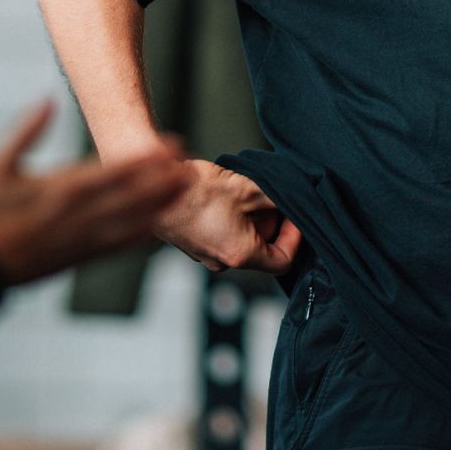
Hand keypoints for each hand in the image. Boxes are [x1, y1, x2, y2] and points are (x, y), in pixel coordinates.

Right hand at [0, 100, 191, 287]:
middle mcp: (76, 217)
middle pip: (130, 198)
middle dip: (162, 182)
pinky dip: (139, 237)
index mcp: (58, 190)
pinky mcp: (75, 259)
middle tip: (191, 167)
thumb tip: (48, 99)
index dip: (145, 160)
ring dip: (159, 207)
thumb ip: (24, 131)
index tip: (171, 146)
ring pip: (129, 223)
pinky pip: (115, 248)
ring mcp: (78, 241)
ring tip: (185, 193)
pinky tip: (157, 229)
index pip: (112, 173)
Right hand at [149, 158, 302, 275]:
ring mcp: (205, 254)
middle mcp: (222, 262)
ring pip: (242, 240)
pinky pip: (223, 235)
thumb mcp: (249, 189)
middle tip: (269, 195)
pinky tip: (225, 195)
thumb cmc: (195, 191)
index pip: (283, 261)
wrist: (154, 186)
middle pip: (262, 249)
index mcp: (240, 255)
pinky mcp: (193, 243)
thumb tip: (294, 200)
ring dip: (251, 218)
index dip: (295, 237)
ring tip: (245, 191)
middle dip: (271, 222)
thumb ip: (278, 199)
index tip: (296, 217)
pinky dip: (232, 218)